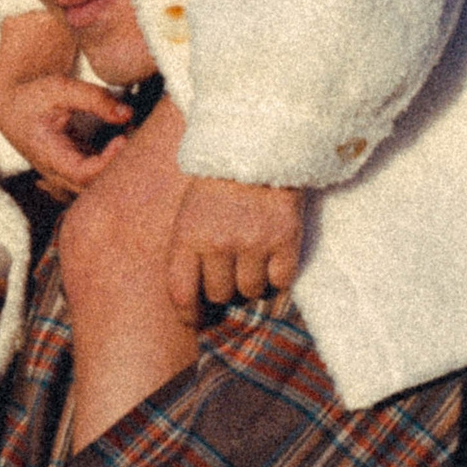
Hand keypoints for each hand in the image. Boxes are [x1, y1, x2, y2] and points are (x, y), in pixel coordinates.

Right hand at [0, 72, 137, 200]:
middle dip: (120, 169)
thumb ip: (94, 98)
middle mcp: (57, 172)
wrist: (14, 108)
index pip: (82, 174)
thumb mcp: (60, 88)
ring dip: (119, 167)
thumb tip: (128, 114)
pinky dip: (117, 162)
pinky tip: (128, 137)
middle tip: (138, 140)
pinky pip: (100, 177)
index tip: (123, 138)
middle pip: (94, 189)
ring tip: (133, 136)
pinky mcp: (77, 169)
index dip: (107, 162)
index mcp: (48, 155)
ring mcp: (67, 175)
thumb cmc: (34, 97)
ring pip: (99, 188)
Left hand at [165, 176, 302, 315]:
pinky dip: (278, 274)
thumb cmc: (218, 179)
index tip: (194, 320)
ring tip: (253, 255)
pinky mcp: (285, 239)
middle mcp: (219, 242)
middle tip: (231, 268)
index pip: (181, 291)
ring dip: (252, 280)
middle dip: (224, 287)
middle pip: (220, 294)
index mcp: (187, 234)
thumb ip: (188, 247)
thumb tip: (193, 295)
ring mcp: (254, 242)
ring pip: (251, 290)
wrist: (258, 145)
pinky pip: (281, 281)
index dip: (187, 313)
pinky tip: (274, 255)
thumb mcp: (189, 208)